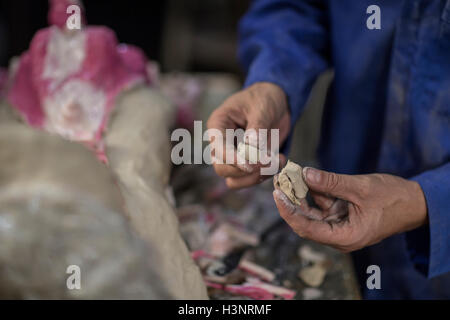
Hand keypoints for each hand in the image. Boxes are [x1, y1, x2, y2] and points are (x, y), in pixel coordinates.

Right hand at [207, 82, 289, 188]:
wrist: (277, 102)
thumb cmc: (264, 99)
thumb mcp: (262, 108)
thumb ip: (257, 127)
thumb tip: (251, 146)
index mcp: (218, 126)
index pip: (218, 148)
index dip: (232, 159)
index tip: (250, 165)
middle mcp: (222, 144)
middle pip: (222, 169)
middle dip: (245, 171)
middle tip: (268, 162)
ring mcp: (234, 156)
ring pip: (234, 180)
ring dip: (255, 177)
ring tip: (276, 162)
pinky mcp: (248, 164)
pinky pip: (250, 179)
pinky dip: (265, 175)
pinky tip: (279, 160)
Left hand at [273, 167, 427, 251]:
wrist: (414, 202)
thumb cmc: (393, 198)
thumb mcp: (360, 188)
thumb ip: (331, 182)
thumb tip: (305, 173)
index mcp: (345, 237)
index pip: (307, 228)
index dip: (289, 212)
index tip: (277, 195)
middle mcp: (338, 235)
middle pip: (306, 221)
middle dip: (291, 202)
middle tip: (278, 182)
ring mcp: (339, 225)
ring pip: (312, 212)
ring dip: (301, 195)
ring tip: (288, 176)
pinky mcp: (341, 215)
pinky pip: (322, 205)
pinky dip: (314, 192)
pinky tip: (305, 177)